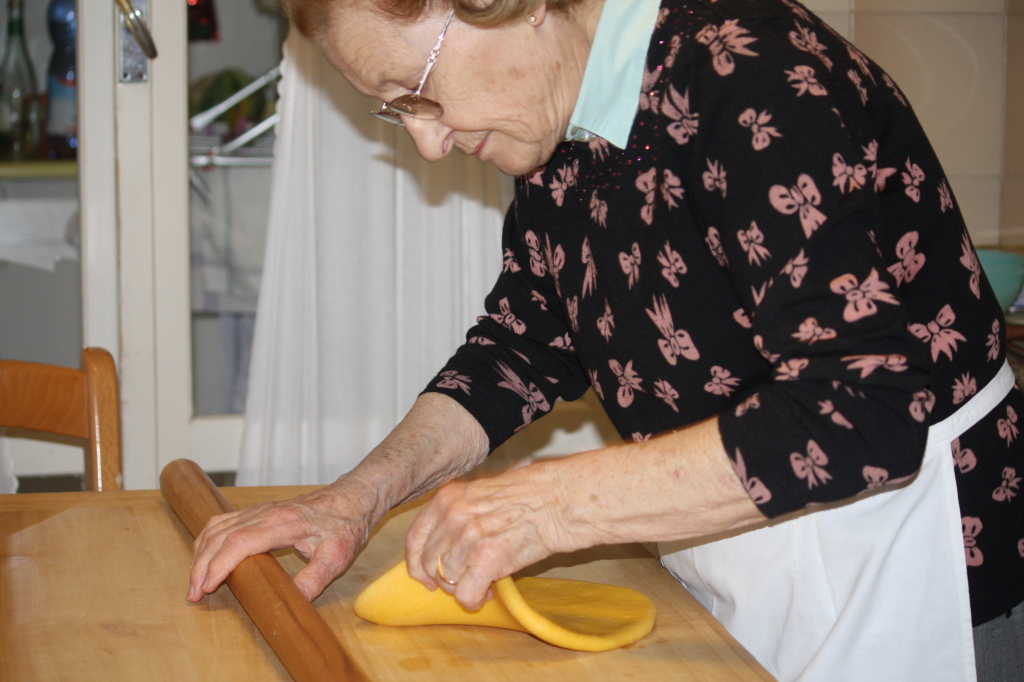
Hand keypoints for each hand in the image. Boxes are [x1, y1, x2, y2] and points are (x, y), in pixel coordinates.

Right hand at [187, 478, 376, 602]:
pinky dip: (208, 538)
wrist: (353, 496)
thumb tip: (293, 601)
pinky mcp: (259, 510)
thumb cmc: (346, 523)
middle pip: (220, 536)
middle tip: (193, 594)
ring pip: (217, 527)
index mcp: (281, 522)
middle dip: (201, 566)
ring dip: (201, 552)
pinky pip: (224, 521)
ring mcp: (260, 509)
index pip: (238, 543)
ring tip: (195, 580)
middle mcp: (265, 512)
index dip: (218, 566)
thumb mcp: (338, 554)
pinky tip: (205, 554)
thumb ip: (315, 578)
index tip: (205, 588)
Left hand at [405, 461, 576, 609]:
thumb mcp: (481, 494)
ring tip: (484, 582)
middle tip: (466, 580)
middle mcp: (452, 516)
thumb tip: (443, 548)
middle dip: (445, 578)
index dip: (416, 564)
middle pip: (430, 563)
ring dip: (464, 587)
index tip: (425, 576)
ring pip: (448, 581)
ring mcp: (468, 537)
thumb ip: (457, 517)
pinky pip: (466, 594)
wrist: (558, 500)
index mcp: (447, 498)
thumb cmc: (529, 496)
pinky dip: (475, 599)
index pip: (415, 538)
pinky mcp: (487, 559)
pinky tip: (488, 592)